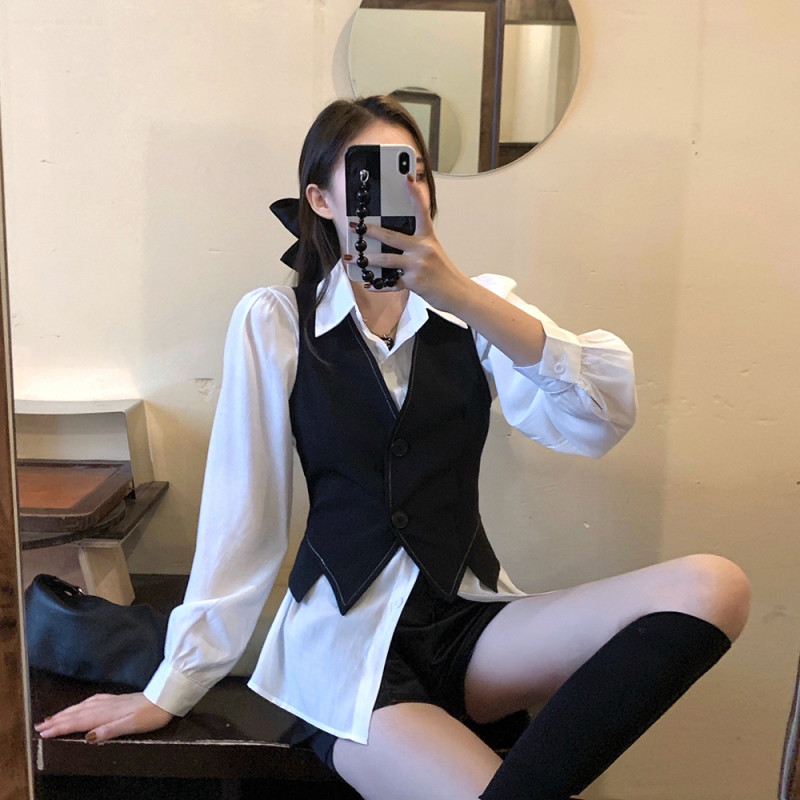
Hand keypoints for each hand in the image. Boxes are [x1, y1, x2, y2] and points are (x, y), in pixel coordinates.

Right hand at [33, 691, 174, 742]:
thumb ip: (110, 730)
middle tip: (38, 726)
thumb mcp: (132, 725)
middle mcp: (105, 706)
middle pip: (76, 714)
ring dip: (66, 712)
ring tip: (51, 718)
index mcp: (106, 714)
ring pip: (82, 707)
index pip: (78, 722)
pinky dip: (80, 705)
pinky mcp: (117, 699)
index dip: (60, 727)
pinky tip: (80, 706)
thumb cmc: (150, 715)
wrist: (165, 698)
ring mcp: (111, 701)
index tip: (43, 732)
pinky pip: (92, 701)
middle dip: (57, 720)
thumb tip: (87, 737)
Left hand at [345, 173, 471, 310]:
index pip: (421, 211)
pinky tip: (368, 283)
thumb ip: (415, 243)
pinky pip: (391, 283)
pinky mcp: (414, 282)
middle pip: (392, 236)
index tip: (407, 177)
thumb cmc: (442, 271)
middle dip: (371, 231)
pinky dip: (378, 284)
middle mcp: (423, 248)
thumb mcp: (432, 251)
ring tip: (352, 258)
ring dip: (367, 260)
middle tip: (356, 227)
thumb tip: (390, 240)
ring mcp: (417, 265)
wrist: (456, 292)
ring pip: (387, 260)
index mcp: (427, 238)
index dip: (414, 193)